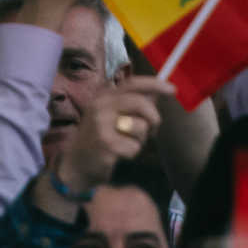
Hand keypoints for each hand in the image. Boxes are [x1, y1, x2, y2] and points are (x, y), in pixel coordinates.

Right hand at [41, 72, 161, 212]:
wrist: (76, 163)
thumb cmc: (99, 138)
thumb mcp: (112, 115)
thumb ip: (132, 104)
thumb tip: (157, 94)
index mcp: (104, 96)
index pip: (133, 83)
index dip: (154, 84)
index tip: (172, 90)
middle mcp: (101, 106)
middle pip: (140, 103)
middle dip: (153, 117)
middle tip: (153, 128)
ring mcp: (102, 125)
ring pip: (141, 127)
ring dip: (140, 139)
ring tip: (126, 142)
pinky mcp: (106, 144)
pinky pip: (134, 147)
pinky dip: (132, 153)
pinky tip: (118, 154)